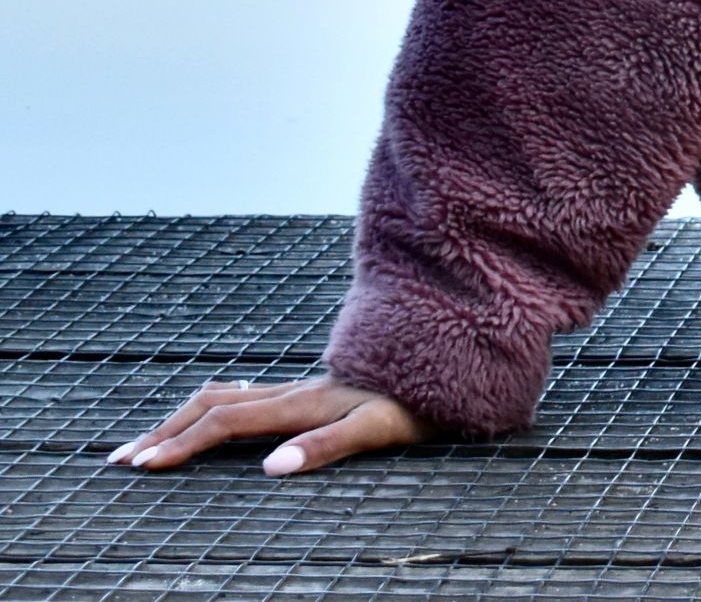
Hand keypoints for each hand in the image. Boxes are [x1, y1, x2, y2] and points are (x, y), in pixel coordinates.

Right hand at [110, 374, 423, 476]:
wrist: (455, 357)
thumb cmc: (421, 402)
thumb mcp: (382, 428)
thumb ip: (330, 444)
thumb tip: (273, 468)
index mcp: (304, 403)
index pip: (226, 422)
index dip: (181, 443)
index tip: (141, 465)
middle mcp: (297, 391)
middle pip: (214, 405)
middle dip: (164, 431)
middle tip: (120, 459)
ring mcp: (304, 388)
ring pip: (228, 395)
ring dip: (183, 418)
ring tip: (150, 441)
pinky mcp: (316, 390)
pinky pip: (250, 395)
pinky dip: (213, 409)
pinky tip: (211, 417)